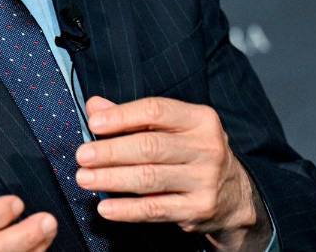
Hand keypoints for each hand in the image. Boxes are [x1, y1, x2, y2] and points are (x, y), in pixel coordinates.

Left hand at [75, 97, 270, 250]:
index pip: (156, 111)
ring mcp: (205, 180)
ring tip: (84, 178)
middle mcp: (207, 147)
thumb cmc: (191, 153)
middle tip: (82, 156)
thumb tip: (95, 106)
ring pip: (150, 178)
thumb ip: (133, 117)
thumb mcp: (172, 128)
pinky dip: (127, 209)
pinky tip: (105, 207)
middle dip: (110, 151)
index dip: (122, 116)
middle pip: (150, 146)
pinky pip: (155, 209)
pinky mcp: (200, 208)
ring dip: (111, 179)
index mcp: (200, 119)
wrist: (233, 195)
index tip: (94, 123)